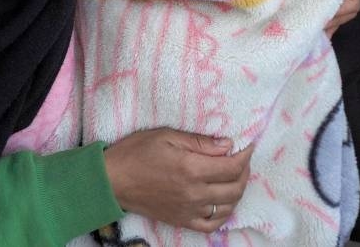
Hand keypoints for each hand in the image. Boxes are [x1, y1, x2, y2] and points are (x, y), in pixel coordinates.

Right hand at [103, 128, 253, 232]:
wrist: (112, 180)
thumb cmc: (136, 152)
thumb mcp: (166, 136)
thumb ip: (199, 142)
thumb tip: (228, 144)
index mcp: (191, 168)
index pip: (232, 166)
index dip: (245, 155)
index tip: (247, 146)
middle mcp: (193, 192)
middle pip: (234, 187)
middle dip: (244, 171)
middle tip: (241, 158)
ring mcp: (188, 210)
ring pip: (227, 206)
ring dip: (237, 191)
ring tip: (234, 177)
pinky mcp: (181, 220)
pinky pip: (211, 224)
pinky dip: (223, 214)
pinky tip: (223, 202)